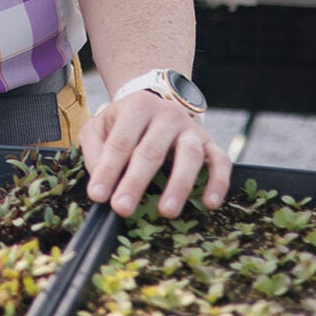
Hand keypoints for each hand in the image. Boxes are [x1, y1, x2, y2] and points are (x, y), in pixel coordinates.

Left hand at [79, 91, 231, 218]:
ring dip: (179, 185)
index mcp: (138, 107)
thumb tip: (99, 180)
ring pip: (190, 155)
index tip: (97, 196)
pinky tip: (209, 203)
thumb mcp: (101, 126)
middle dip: (135, 182)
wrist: (158, 103)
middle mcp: (168, 115)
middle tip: (122, 208)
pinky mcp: (211, 143)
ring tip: (167, 211)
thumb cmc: (125, 123)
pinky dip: (218, 182)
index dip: (108, 170)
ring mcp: (192, 129)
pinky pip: (221, 162)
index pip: (120, 142)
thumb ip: (94, 149)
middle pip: (152, 151)